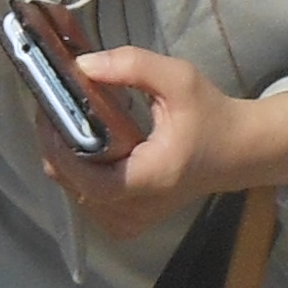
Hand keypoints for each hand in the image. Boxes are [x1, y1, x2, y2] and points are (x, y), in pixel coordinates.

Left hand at [48, 50, 287, 246]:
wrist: (239, 152)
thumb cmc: (211, 115)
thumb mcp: (179, 79)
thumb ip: (132, 66)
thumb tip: (82, 64)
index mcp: (151, 179)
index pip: (87, 178)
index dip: (60, 149)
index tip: (47, 114)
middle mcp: (138, 209)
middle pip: (73, 186)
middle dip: (56, 148)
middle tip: (52, 110)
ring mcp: (132, 221)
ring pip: (75, 195)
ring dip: (64, 161)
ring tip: (65, 124)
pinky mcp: (128, 224)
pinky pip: (87, 202)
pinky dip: (78, 175)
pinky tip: (82, 148)